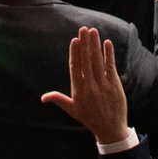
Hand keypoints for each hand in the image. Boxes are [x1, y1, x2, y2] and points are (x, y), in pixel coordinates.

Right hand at [38, 24, 131, 145]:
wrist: (110, 129)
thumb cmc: (89, 118)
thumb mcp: (72, 110)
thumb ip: (59, 99)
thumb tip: (42, 97)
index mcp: (78, 91)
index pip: (75, 68)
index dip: (74, 53)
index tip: (74, 40)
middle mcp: (90, 87)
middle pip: (86, 61)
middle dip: (85, 44)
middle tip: (83, 29)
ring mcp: (102, 85)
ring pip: (98, 61)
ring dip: (95, 45)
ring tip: (93, 31)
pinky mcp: (114, 85)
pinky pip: (110, 67)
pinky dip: (108, 54)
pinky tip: (106, 43)